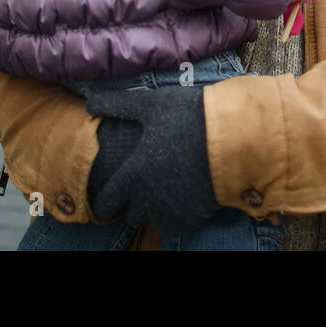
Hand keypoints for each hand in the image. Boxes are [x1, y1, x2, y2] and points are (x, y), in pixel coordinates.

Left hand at [84, 86, 219, 235]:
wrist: (236, 136)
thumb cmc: (190, 116)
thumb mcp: (152, 105)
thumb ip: (119, 106)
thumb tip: (89, 102)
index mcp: (133, 174)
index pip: (108, 201)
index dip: (107, 200)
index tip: (112, 197)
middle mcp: (149, 198)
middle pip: (133, 215)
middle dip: (137, 204)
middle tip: (148, 186)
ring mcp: (174, 210)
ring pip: (157, 221)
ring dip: (159, 211)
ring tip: (170, 191)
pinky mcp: (196, 216)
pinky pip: (180, 224)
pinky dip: (180, 215)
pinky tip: (187, 197)